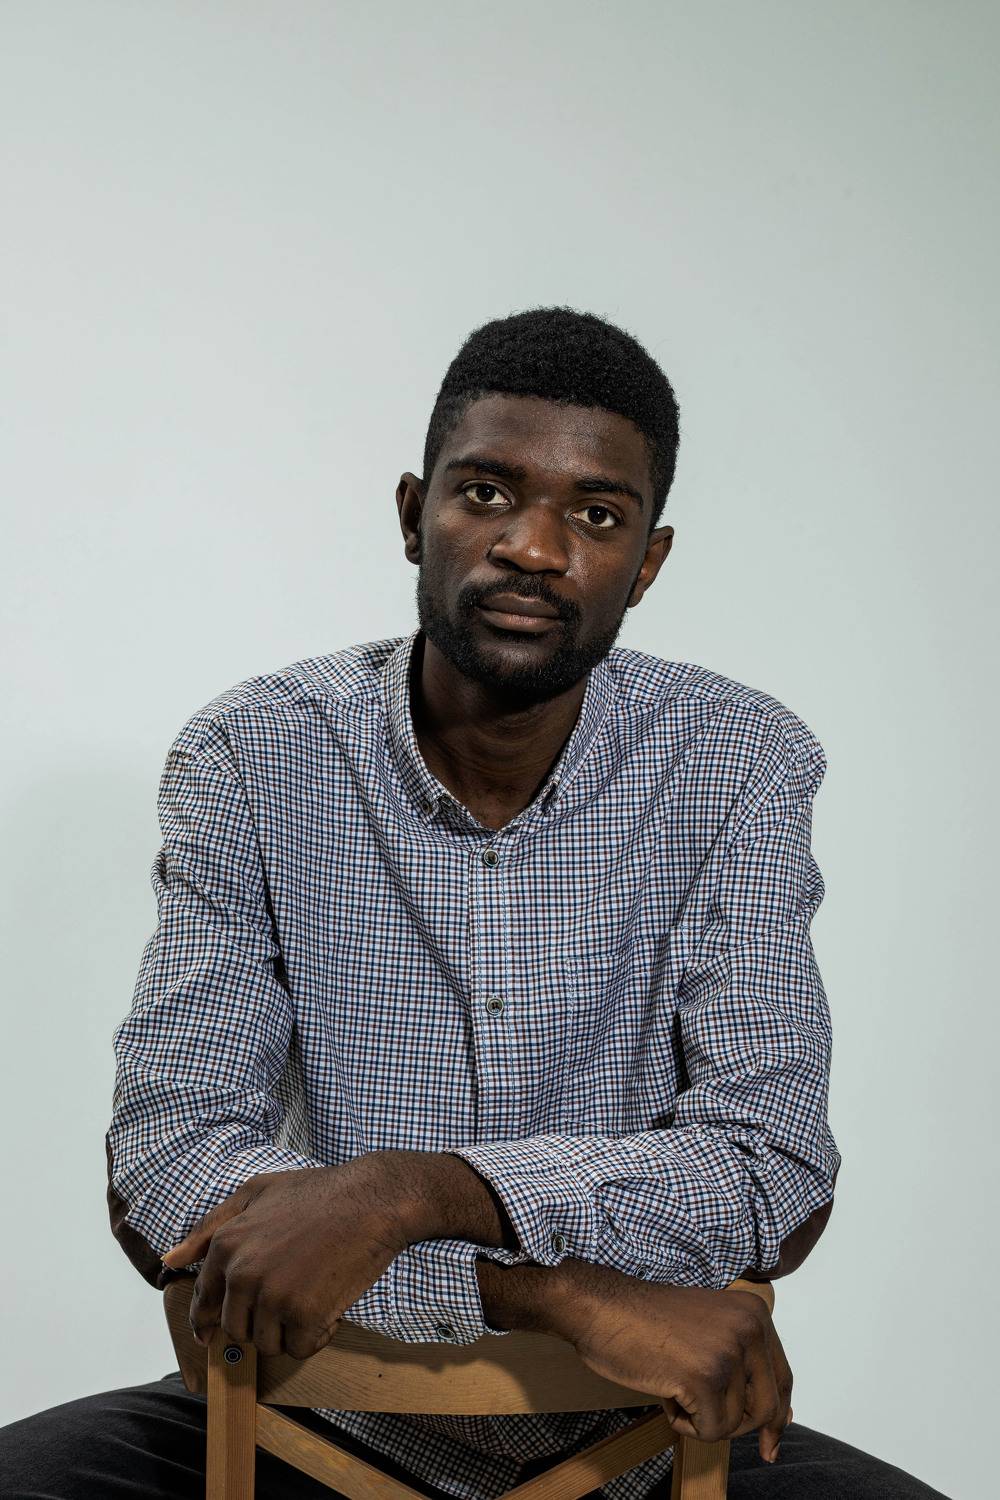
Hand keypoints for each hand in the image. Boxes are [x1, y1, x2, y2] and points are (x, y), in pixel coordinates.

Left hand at [160, 1159, 408, 1358]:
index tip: (213, 1335)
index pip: (204, 1301)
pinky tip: (329, 1310)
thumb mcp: (256, 1192)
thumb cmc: (317, 1192)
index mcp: (226, 1244)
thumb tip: (170, 1260)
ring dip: (288, 1331)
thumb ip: (210, 1227)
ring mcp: (273, 1296)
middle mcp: (243, 1273)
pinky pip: (300, 1348)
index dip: (209, 1321)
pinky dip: (316, 1336)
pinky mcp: (305, 1315)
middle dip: (259, 1322)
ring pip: (266, 1343)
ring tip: (312, 1297)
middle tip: (289, 1299)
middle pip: (235, 1328)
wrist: (371, 1199)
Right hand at [547, 1263, 792, 1464]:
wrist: (602, 1308)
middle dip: (740, 1426)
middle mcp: (749, 1327)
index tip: (771, 1444)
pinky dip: (685, 1426)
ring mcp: (728, 1351)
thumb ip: (742, 1360)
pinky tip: (666, 1398)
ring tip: (674, 1390)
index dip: (777, 1417)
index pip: (782, 1377)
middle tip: (706, 1423)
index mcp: (753, 1313)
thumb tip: (777, 1415)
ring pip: (735, 1423)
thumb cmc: (644, 1320)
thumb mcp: (709, 1329)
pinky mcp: (705, 1377)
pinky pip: (711, 1431)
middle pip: (768, 1407)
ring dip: (703, 1420)